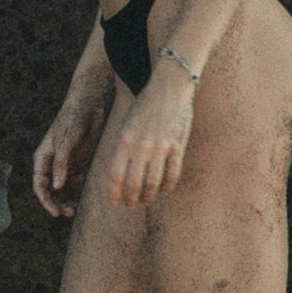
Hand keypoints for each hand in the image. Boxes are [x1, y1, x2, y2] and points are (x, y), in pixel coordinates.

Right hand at [33, 85, 107, 216]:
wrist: (89, 106)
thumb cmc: (72, 120)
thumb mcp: (65, 142)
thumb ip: (61, 164)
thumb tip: (57, 187)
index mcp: (43, 158)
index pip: (40, 185)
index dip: (46, 200)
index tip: (55, 212)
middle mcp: (53, 165)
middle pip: (50, 191)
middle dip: (56, 203)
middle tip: (67, 213)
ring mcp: (67, 166)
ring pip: (64, 190)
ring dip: (67, 201)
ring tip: (74, 210)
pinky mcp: (80, 165)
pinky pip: (78, 184)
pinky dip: (79, 193)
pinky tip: (84, 201)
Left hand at [105, 68, 195, 207]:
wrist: (169, 87)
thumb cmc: (145, 106)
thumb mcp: (127, 124)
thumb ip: (123, 147)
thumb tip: (120, 172)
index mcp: (124, 140)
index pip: (115, 175)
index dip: (114, 193)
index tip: (114, 202)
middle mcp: (141, 146)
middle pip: (134, 184)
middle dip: (130, 199)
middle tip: (130, 205)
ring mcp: (160, 148)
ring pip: (153, 184)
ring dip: (148, 197)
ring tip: (145, 201)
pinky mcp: (177, 147)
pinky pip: (172, 175)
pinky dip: (166, 187)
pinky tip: (163, 190)